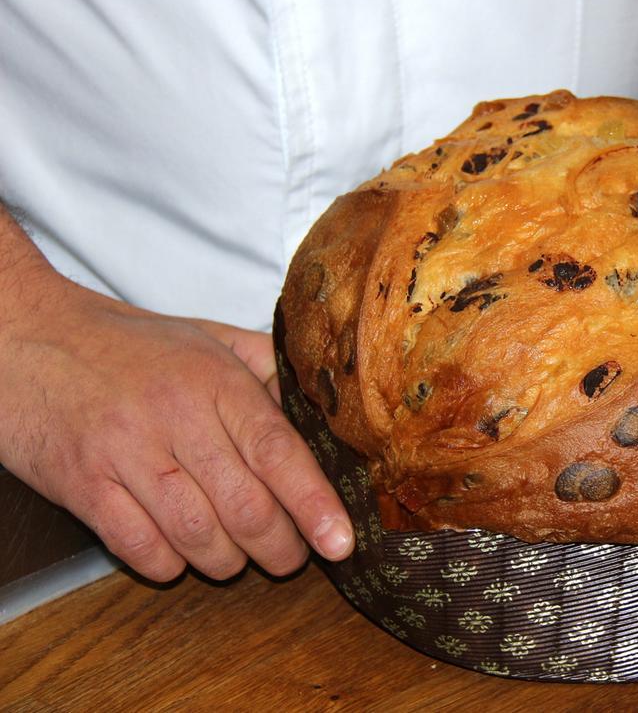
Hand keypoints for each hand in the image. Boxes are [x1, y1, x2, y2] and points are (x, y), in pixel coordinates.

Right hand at [0, 272, 352, 581]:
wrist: (25, 338)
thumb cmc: (127, 345)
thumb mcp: (208, 339)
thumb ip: (267, 372)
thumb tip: (322, 410)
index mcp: (213, 380)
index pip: (278, 451)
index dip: (315, 504)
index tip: (340, 542)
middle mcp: (173, 417)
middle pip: (245, 506)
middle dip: (281, 548)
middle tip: (293, 557)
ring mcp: (124, 454)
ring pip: (197, 535)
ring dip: (229, 562)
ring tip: (240, 558)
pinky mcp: (81, 486)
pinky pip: (139, 548)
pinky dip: (170, 565)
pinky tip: (180, 555)